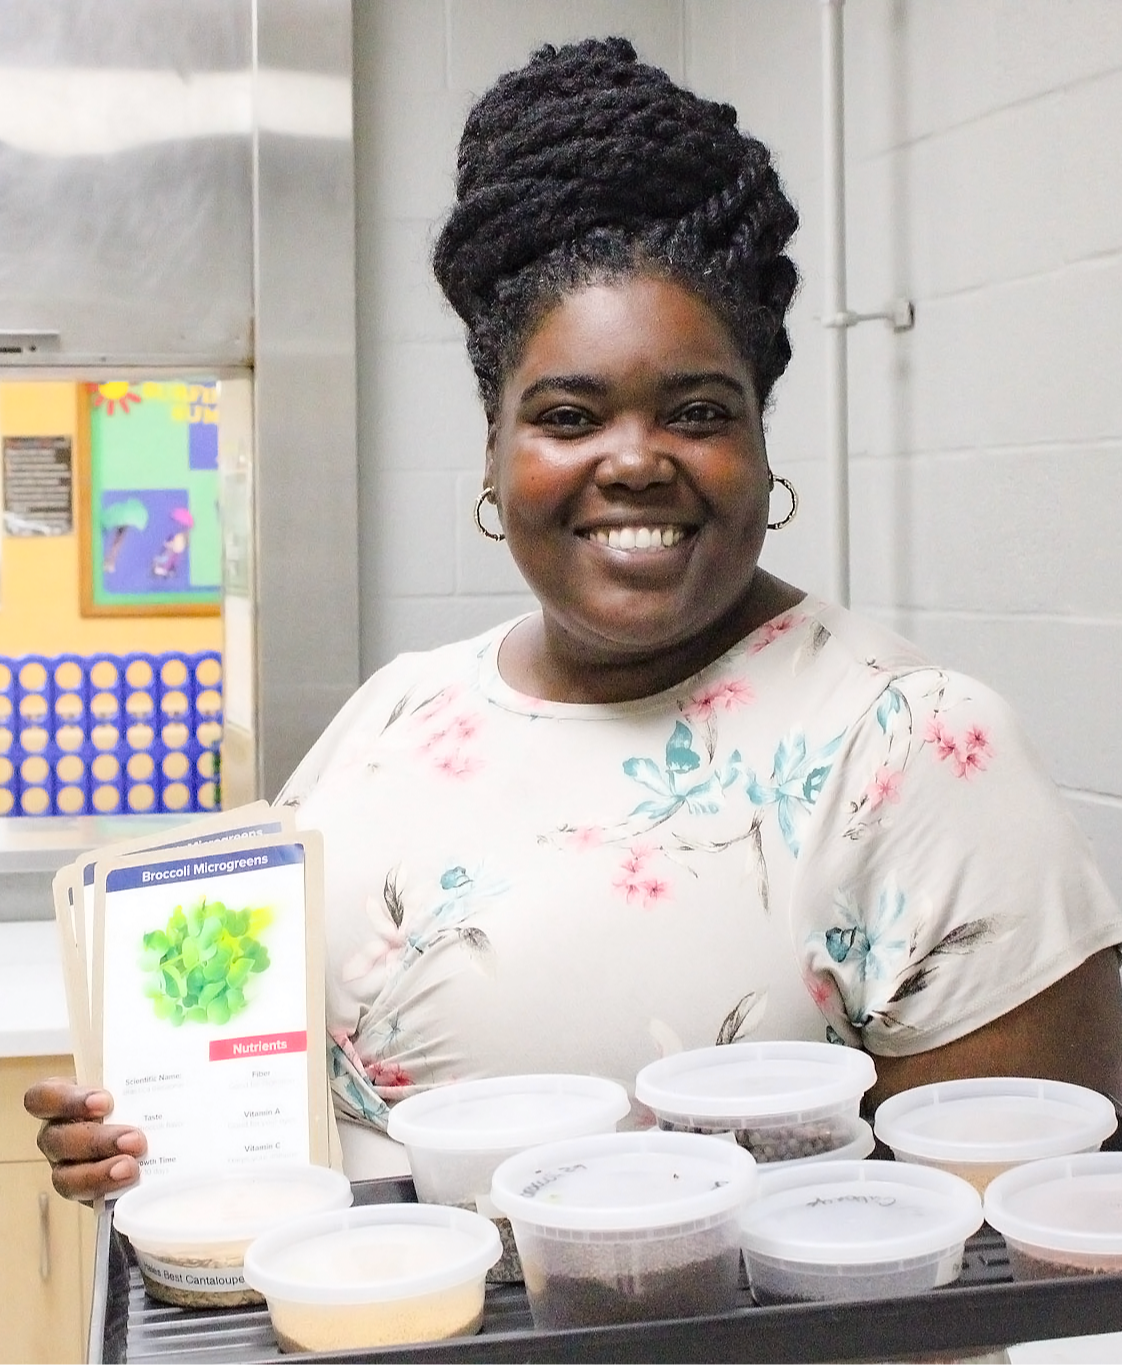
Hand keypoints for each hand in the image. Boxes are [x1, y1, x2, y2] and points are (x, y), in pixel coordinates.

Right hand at [24, 1078, 146, 1201]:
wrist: (150, 1127)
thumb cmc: (136, 1094)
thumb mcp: (132, 1079)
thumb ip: (138, 1077)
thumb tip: (175, 1070)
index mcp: (61, 1099)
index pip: (42, 1097)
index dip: (68, 1101)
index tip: (105, 1101)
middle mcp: (57, 1134)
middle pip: (57, 1140)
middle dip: (96, 1141)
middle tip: (135, 1140)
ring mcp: (66, 1165)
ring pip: (66, 1176)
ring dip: (99, 1173)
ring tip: (131, 1168)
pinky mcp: (85, 1191)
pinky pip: (86, 1198)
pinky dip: (109, 1191)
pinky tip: (133, 1184)